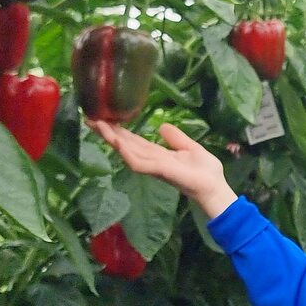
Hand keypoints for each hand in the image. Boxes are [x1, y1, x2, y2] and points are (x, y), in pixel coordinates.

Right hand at [90, 120, 237, 217]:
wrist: (215, 187)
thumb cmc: (206, 171)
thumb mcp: (190, 148)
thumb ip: (176, 138)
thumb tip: (162, 126)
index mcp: (158, 154)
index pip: (134, 141)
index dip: (119, 131)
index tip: (104, 118)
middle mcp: (151, 160)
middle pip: (125, 145)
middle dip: (108, 133)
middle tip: (90, 118)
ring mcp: (154, 167)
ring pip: (127, 152)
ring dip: (112, 139)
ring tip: (98, 124)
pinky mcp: (160, 171)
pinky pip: (139, 163)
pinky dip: (127, 153)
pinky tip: (117, 143)